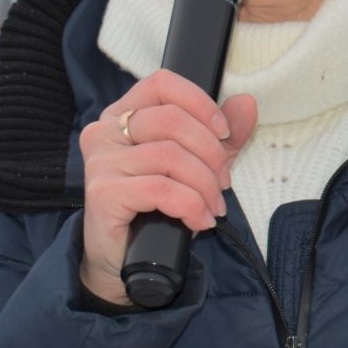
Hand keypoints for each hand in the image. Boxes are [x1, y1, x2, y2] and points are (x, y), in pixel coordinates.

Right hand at [78, 70, 256, 304]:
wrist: (125, 263)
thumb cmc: (157, 209)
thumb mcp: (197, 166)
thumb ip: (222, 135)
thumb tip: (246, 104)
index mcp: (123, 114)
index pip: (163, 84)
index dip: (200, 104)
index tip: (223, 134)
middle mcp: (106, 131)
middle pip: (171, 120)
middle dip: (211, 154)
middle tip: (222, 185)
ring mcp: (101, 161)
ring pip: (170, 156)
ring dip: (204, 185)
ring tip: (212, 207)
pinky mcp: (103, 193)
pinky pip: (161, 189)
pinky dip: (190, 205)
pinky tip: (199, 221)